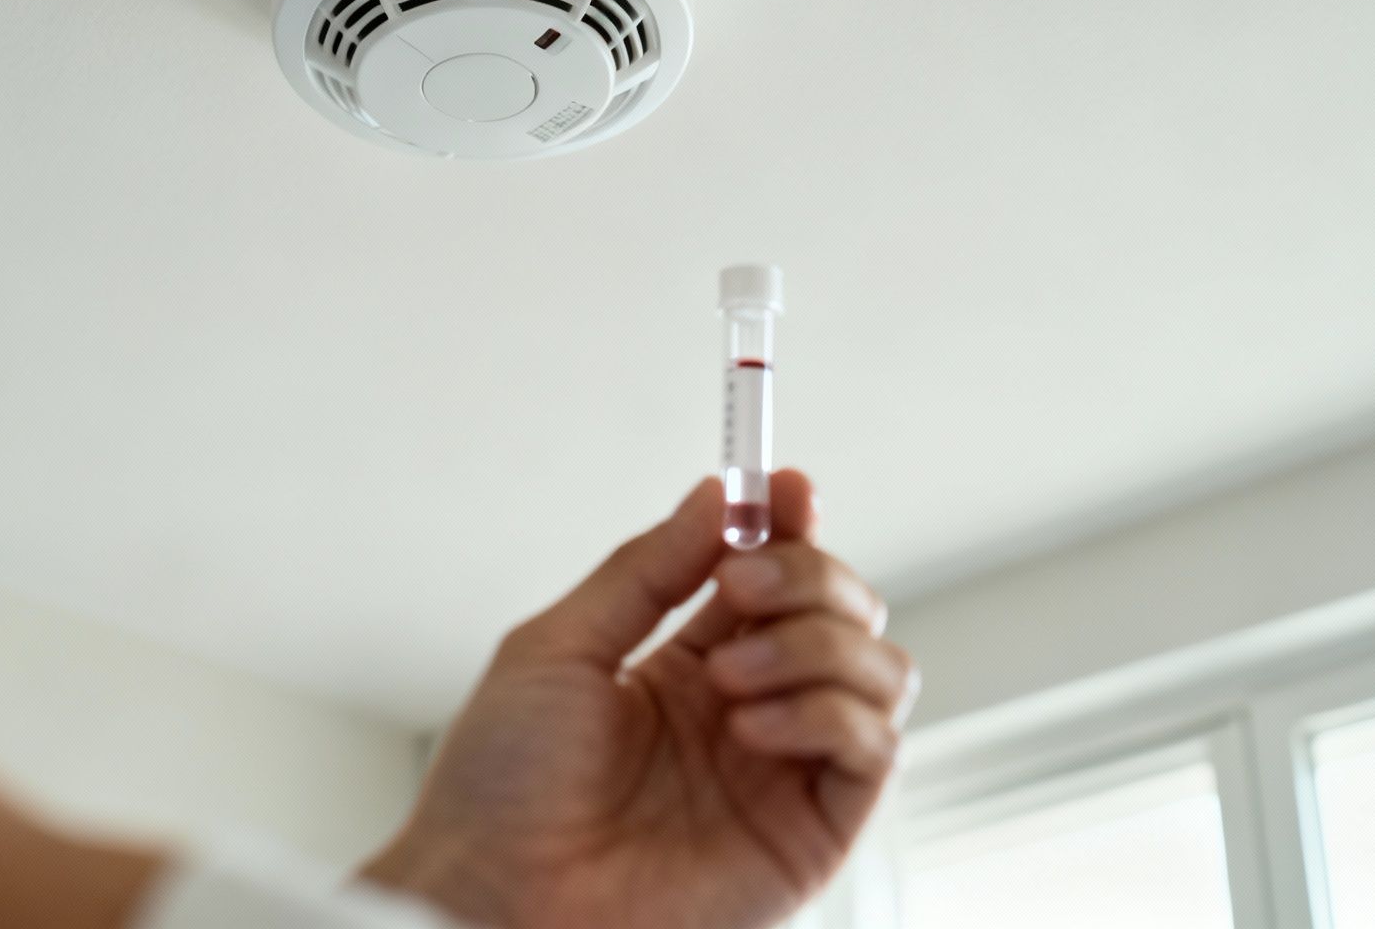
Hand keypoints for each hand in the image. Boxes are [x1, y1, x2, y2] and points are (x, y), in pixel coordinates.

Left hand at [359, 472, 918, 928]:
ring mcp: (785, 771)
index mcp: (688, 667)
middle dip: (808, 573)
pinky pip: (875, 748)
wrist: (494, 896)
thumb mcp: (559, 647)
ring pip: (880, 668)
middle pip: (843, 610)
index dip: (790, 525)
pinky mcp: (813, 832)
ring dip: (814, 643)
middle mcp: (750, 712)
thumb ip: (647, 569)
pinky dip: (827, 713)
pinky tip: (751, 724)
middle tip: (741, 581)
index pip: (773, 578)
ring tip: (728, 675)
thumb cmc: (502, 790)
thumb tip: (720, 492)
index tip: (784, 486)